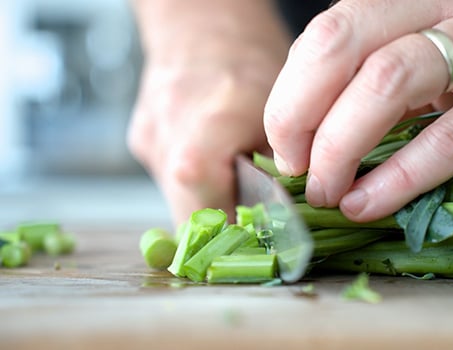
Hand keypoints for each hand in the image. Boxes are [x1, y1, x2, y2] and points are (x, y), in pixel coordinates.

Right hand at [128, 59, 275, 224]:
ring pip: (180, 198)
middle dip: (225, 221)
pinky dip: (199, 172)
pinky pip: (173, 171)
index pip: (211, 231)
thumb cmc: (247, 59)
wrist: (203, 18)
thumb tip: (284, 218)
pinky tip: (219, 149)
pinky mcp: (143, 137)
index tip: (261, 238)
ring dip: (212, 196)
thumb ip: (276, 176)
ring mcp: (148, 146)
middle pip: (190, 221)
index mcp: (195, 156)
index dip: (239, 240)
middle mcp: (162, 156)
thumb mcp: (278, 120)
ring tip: (240, 171)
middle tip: (257, 212)